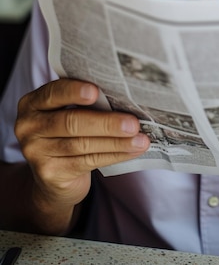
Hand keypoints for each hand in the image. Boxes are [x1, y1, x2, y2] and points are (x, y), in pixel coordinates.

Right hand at [15, 79, 149, 215]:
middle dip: (106, 122)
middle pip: (71, 122)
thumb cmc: (67, 133)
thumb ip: (84, 102)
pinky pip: (87, 161)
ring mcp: (36, 152)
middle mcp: (29, 127)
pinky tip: (132, 150)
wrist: (53, 177)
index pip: (53, 93)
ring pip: (82, 144)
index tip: (96, 91)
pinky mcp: (50, 173)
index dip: (74, 91)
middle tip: (133, 123)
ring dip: (116, 141)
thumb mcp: (67, 112)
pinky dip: (114, 155)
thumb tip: (124, 94)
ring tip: (140, 138)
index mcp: (33, 103)